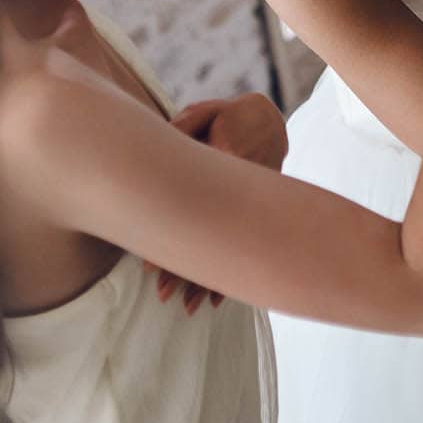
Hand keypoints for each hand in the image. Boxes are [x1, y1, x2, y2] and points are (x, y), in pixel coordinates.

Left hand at [149, 94, 287, 311]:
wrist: (271, 121)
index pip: (195, 204)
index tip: (151, 264)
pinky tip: (217, 299)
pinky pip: (244, 249)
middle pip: (211, 237)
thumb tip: (158, 145)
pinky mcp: (258, 214)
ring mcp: (253, 206)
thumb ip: (184, 126)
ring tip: (188, 308)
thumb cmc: (228, 117)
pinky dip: (232, 275)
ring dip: (208, 281)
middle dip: (186, 268)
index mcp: (227, 158)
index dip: (172, 236)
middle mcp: (242, 188)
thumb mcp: (207, 114)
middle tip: (162, 294)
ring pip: (230, 250)